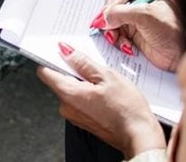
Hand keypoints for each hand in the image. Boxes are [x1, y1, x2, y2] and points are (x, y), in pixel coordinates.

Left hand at [37, 44, 165, 158]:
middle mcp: (66, 107)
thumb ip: (83, 62)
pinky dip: (89, 92)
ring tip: (104, 80)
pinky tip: (106, 92)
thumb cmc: (127, 109)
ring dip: (84, 81)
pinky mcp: (84, 120)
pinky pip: (80, 100)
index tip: (62, 50)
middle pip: (60, 79)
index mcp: (68, 94)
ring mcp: (74, 115)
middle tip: (93, 65)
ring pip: (72, 89)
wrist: (139, 135)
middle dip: (74, 69)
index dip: (52, 58)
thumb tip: (66, 50)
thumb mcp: (107, 76)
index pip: (45, 72)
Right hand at [94, 0, 182, 71]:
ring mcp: (137, 19)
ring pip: (112, 21)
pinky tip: (127, 47)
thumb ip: (120, 13)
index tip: (110, 16)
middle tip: (110, 30)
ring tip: (118, 40)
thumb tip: (101, 18)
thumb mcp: (147, 16)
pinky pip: (117, 35)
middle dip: (110, 19)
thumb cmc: (178, 30)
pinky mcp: (136, 34)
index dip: (113, 1)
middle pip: (113, 4)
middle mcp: (141, 1)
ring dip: (112, 32)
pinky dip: (118, 42)